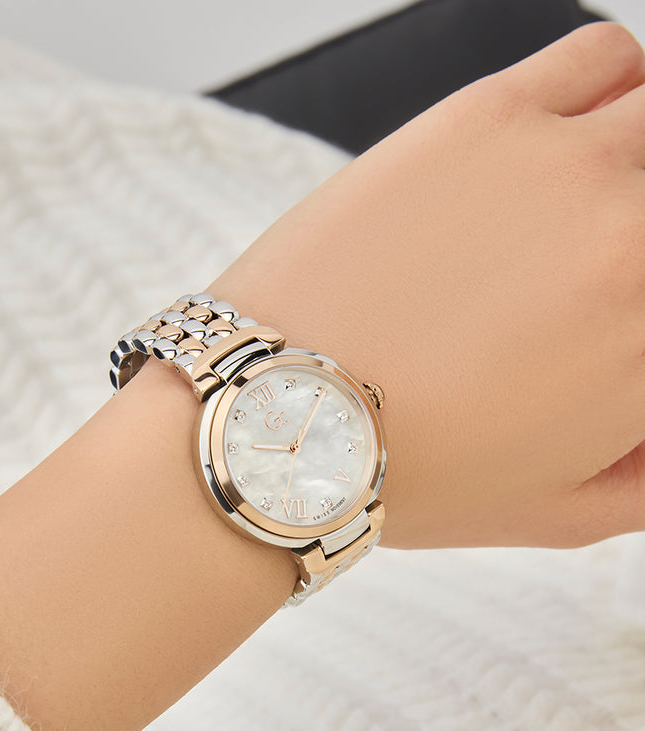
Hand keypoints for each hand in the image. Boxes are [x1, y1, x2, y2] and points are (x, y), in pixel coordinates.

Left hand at [208, 23, 644, 550]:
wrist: (283, 420)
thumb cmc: (414, 474)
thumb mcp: (566, 511)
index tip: (632, 309)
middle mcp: (636, 241)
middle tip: (617, 266)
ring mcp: (566, 164)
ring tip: (608, 200)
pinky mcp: (486, 116)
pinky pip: (603, 57)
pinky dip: (619, 85)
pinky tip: (582, 134)